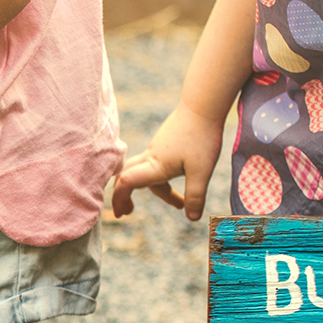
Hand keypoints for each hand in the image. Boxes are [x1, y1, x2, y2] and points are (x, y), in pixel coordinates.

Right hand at [112, 101, 225, 220]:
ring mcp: (157, 147)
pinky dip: (162, 177)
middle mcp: (151, 156)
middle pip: (129, 178)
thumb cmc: (202, 136)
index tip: (121, 214)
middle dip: (125, 195)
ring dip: (155, 189)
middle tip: (128, 211)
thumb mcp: (202, 171)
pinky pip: (156, 162)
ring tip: (178, 203)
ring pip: (146, 172)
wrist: (204, 104)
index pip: (126, 183)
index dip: (119, 198)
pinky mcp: (166, 141)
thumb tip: (192, 219)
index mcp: (155, 165)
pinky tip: (182, 178)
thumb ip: (195, 196)